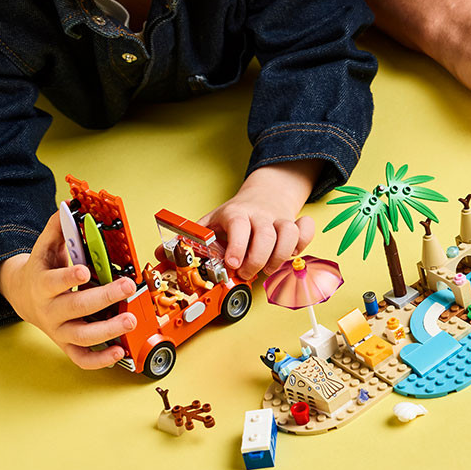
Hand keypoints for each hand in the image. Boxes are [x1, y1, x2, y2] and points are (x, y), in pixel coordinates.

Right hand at [0, 213, 137, 369]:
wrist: (22, 297)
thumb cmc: (42, 269)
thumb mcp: (46, 247)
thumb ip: (58, 227)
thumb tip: (70, 206)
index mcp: (43, 284)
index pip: (54, 282)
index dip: (69, 278)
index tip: (86, 271)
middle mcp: (50, 310)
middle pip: (75, 308)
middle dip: (103, 298)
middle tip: (127, 287)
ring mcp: (58, 331)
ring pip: (82, 337)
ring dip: (107, 331)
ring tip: (129, 320)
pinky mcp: (66, 345)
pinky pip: (82, 358)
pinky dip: (100, 360)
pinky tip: (120, 353)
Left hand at [198, 161, 320, 280]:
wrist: (262, 195)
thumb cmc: (234, 217)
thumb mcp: (210, 222)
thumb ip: (192, 239)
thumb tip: (164, 254)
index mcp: (236, 213)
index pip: (239, 225)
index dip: (237, 246)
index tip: (233, 265)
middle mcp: (259, 215)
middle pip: (265, 234)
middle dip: (257, 261)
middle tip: (247, 273)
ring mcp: (279, 219)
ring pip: (289, 233)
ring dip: (280, 256)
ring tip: (268, 268)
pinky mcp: (295, 224)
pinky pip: (306, 230)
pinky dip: (303, 243)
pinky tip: (290, 253)